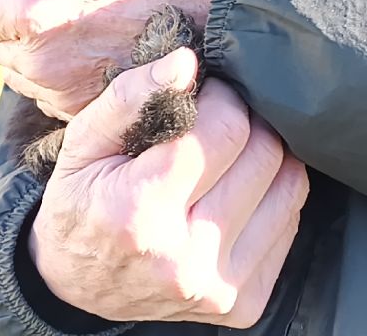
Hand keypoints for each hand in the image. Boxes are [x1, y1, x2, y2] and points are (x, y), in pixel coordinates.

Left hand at [0, 0, 222, 118]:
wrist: (200, 18)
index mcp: (27, 12)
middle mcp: (35, 59)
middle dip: (13, 30)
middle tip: (51, 12)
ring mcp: (58, 91)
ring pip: (21, 75)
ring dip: (35, 57)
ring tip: (75, 34)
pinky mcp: (80, 112)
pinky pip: (50, 95)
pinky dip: (60, 79)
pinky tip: (91, 57)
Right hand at [31, 49, 309, 327]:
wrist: (75, 286)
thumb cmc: (82, 201)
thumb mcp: (83, 142)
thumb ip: (130, 96)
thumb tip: (187, 62)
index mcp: (139, 211)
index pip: (225, 129)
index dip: (221, 97)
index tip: (204, 94)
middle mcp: (184, 258)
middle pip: (263, 153)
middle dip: (244, 121)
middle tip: (216, 120)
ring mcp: (219, 287)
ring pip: (290, 184)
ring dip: (265, 154)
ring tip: (228, 153)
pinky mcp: (243, 305)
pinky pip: (291, 221)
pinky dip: (272, 194)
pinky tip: (236, 191)